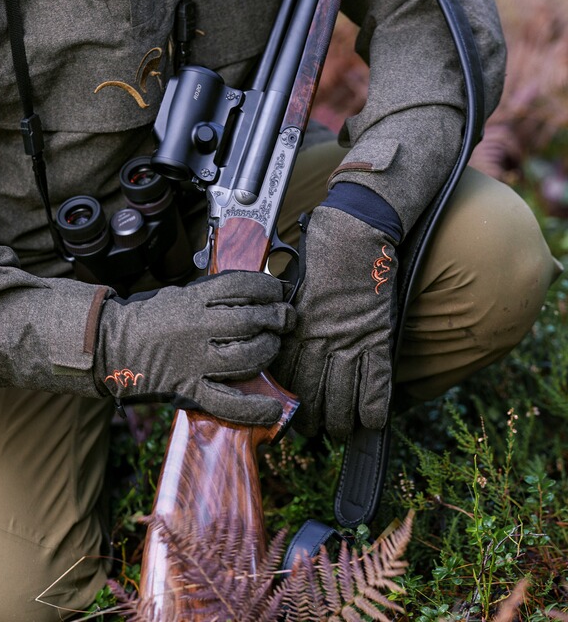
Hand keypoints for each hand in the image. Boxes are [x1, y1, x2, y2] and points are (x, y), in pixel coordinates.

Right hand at [94, 270, 295, 424]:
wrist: (112, 344)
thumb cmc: (150, 317)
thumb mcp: (179, 295)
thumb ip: (212, 297)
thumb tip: (255, 297)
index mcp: (192, 299)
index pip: (240, 286)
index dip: (266, 287)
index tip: (277, 290)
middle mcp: (195, 327)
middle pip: (248, 321)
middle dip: (275, 318)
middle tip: (285, 318)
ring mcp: (193, 359)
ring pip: (244, 357)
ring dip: (267, 350)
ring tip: (273, 344)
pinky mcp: (188, 388)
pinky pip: (226, 402)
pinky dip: (252, 409)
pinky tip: (274, 408)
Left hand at [271, 206, 397, 438]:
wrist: (355, 228)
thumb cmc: (323, 248)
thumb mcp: (296, 281)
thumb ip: (292, 312)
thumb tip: (284, 331)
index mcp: (296, 323)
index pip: (286, 374)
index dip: (287, 398)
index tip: (289, 412)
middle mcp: (320, 336)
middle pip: (312, 391)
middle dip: (312, 418)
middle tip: (314, 431)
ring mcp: (350, 338)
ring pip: (342, 394)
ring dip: (341, 420)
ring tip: (340, 432)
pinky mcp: (377, 334)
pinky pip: (376, 380)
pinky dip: (375, 404)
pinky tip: (373, 421)